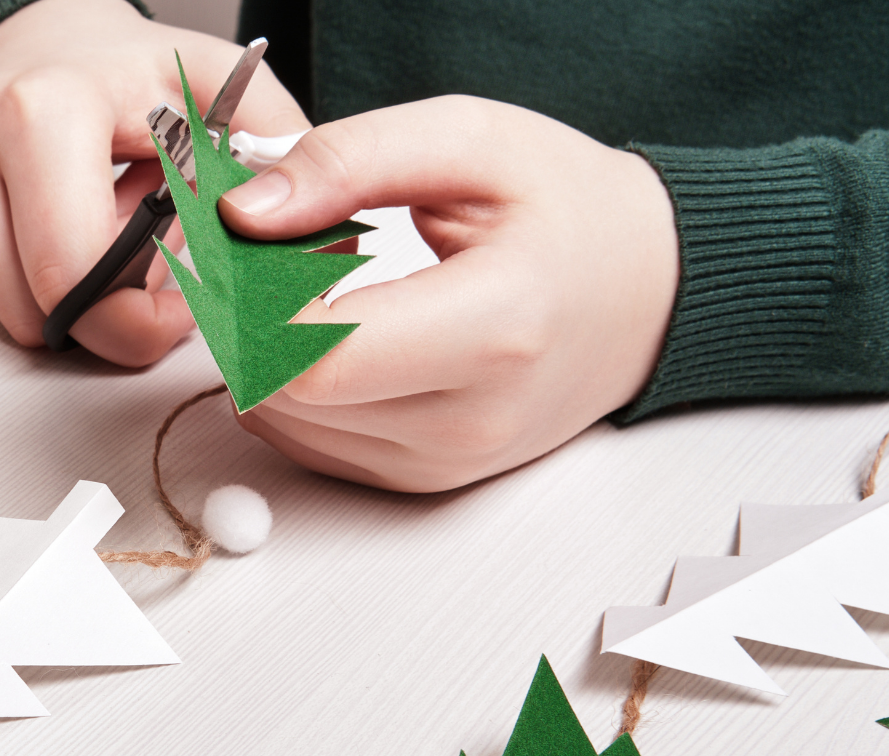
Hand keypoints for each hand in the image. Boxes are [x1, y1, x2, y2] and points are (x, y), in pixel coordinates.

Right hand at [0, 0, 308, 365]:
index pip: (81, 271)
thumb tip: (311, 241)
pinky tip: (57, 233)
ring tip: (105, 237)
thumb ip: (277, 157)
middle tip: (154, 278)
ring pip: (14, 315)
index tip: (190, 303)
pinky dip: (32, 287)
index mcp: (46, 108)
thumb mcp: (222, 90)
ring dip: (74, 302)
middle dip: (112, 315)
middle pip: (43, 308)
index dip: (146, 314)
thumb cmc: (133, 74)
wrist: (32, 41)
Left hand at [217, 96, 679, 491]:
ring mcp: (446, 464)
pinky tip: (329, 330)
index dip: (248, 302)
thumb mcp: (469, 141)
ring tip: (310, 283)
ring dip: (264, 353)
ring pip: (284, 423)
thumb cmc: (570, 211)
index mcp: (495, 330)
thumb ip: (349, 162)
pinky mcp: (421, 481)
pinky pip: (306, 444)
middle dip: (247, 318)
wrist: (650, 292)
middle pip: (286, 394)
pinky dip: (291, 387)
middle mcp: (470, 420)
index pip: (315, 357)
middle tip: (265, 248)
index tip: (238, 240)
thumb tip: (242, 211)